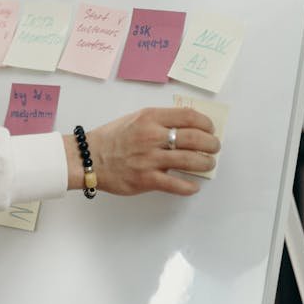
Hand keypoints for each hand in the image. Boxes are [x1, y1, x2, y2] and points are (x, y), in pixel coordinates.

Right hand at [64, 107, 220, 197]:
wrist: (89, 158)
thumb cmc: (112, 138)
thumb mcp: (135, 118)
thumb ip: (159, 120)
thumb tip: (186, 127)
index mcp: (150, 118)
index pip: (188, 116)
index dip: (206, 123)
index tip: (210, 129)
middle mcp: (152, 136)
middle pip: (195, 138)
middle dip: (211, 144)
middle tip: (214, 148)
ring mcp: (150, 159)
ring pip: (190, 160)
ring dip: (205, 163)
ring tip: (208, 164)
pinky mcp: (146, 179)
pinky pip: (176, 184)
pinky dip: (189, 186)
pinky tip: (194, 186)